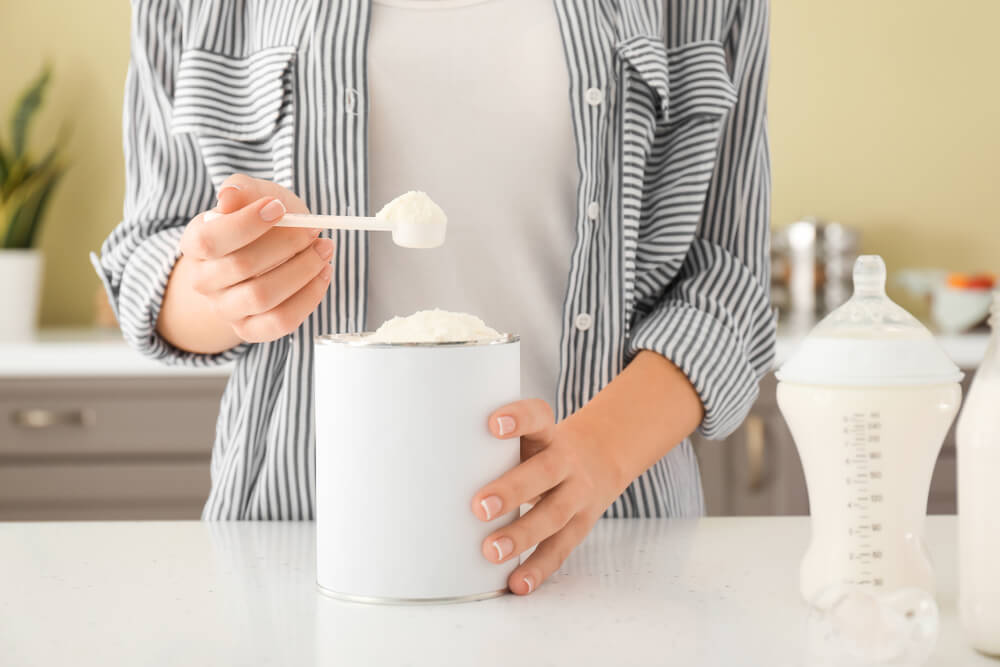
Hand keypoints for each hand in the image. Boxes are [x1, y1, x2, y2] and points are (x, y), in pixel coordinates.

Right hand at [177, 174, 333, 342]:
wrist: (269, 253)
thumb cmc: (262, 221)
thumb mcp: (253, 195)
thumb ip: (241, 189)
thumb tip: (229, 196)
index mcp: (195, 243)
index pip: (209, 240)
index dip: (245, 224)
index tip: (278, 208)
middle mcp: (203, 280)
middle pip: (241, 267)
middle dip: (286, 244)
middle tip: (313, 229)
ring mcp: (225, 309)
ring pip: (262, 297)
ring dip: (302, 271)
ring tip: (323, 250)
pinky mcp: (250, 330)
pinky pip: (280, 322)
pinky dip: (309, 297)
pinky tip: (322, 274)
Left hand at [471, 399, 628, 594]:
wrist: (600, 459)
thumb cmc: (541, 450)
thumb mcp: (529, 436)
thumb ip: (491, 446)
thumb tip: (423, 465)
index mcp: (548, 434)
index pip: (539, 417)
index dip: (519, 418)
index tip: (492, 425)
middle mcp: (566, 461)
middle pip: (545, 472)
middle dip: (513, 490)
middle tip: (479, 506)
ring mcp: (577, 494)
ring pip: (554, 514)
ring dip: (522, 535)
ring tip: (491, 551)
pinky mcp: (580, 525)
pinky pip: (560, 549)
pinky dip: (538, 568)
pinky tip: (517, 582)